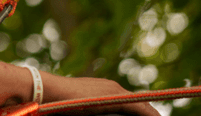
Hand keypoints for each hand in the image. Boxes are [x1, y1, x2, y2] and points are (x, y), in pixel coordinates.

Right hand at [40, 72, 159, 115]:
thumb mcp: (78, 107)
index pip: (129, 101)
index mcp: (104, 89)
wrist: (48, 91)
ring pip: (142, 105)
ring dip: (152, 114)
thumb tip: (89, 112)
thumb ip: (89, 109)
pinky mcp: (115, 98)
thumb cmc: (57, 102)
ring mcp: (114, 91)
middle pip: (138, 102)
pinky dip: (150, 115)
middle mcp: (112, 87)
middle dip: (150, 114)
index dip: (141, 111)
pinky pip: (140, 109)